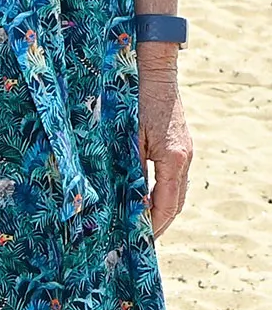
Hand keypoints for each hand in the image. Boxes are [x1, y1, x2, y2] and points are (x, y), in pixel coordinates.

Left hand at [137, 50, 192, 236]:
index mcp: (173, 159)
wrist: (153, 67)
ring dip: (160, 210)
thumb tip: (125, 199)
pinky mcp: (181, 145)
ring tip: (140, 225)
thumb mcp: (127, 136)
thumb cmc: (134, 99)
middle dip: (157, 223)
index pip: (165, 205)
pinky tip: (145, 197)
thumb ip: (128, 168)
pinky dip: (161, 193)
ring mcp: (185, 151)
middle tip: (138, 240)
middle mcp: (184, 158)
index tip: (139, 242)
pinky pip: (174, 178)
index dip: (152, 226)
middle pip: (175, 203)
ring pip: (177, 192)